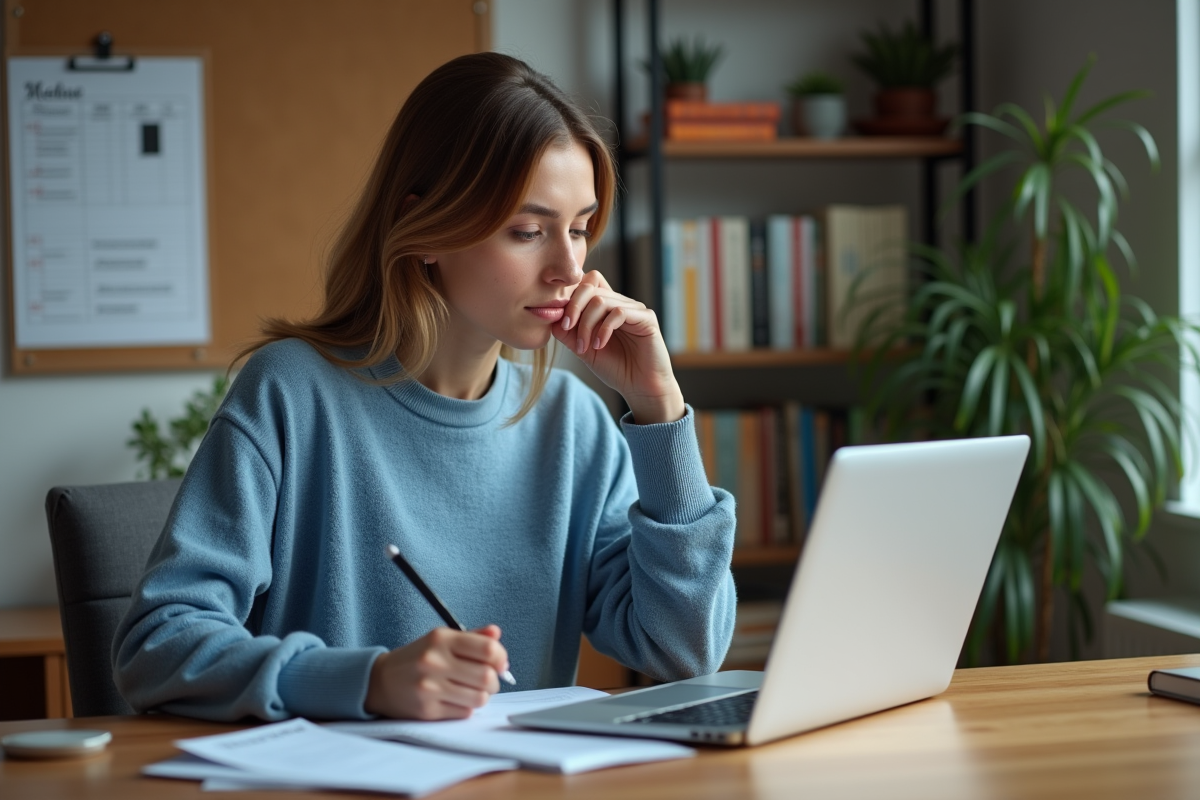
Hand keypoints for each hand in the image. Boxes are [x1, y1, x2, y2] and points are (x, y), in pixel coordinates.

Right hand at [364, 625, 508, 719]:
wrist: (380, 681)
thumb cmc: (417, 659)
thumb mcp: (441, 639)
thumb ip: (472, 637)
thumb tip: (497, 635)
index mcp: (441, 639)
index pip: (488, 649)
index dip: (501, 657)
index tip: (500, 663)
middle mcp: (435, 661)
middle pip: (487, 676)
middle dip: (494, 681)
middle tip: (487, 680)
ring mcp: (430, 688)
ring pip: (479, 698)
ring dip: (482, 696)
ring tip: (472, 690)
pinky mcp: (427, 711)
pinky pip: (464, 713)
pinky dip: (466, 708)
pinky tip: (455, 700)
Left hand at [552, 270, 684, 424]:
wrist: (641, 389)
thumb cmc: (616, 369)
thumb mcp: (584, 350)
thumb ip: (568, 333)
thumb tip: (551, 316)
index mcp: (606, 308)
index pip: (586, 284)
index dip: (570, 298)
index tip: (560, 322)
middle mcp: (620, 303)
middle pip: (591, 287)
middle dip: (574, 307)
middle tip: (566, 328)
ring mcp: (634, 309)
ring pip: (601, 300)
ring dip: (586, 324)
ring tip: (584, 346)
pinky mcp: (646, 318)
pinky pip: (619, 312)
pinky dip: (604, 329)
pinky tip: (600, 345)